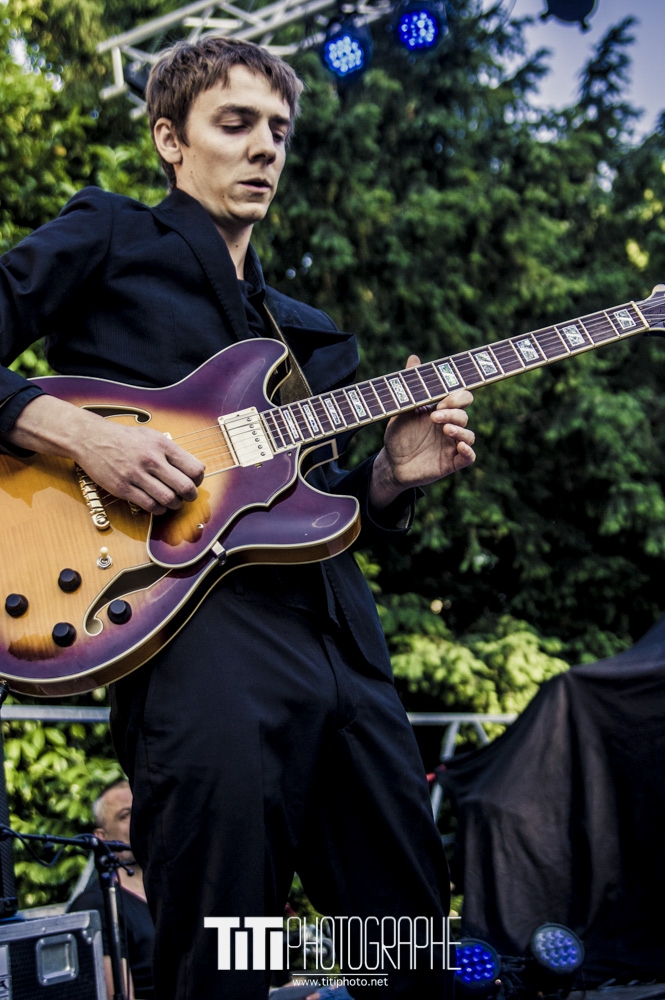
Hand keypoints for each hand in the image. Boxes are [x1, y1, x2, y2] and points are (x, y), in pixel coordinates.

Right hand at [9, 394, 204, 514]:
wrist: (91, 439)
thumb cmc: (124, 439)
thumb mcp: (151, 436)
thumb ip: (171, 452)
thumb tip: (193, 470)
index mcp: (162, 445)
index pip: (194, 468)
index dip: (198, 480)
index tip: (193, 482)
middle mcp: (151, 459)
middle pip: (185, 487)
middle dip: (190, 496)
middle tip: (186, 497)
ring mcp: (136, 474)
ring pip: (168, 499)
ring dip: (174, 505)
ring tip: (171, 501)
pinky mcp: (123, 487)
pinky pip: (150, 505)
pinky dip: (158, 509)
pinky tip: (157, 505)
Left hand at [369, 354, 474, 508]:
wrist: (391, 464)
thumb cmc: (398, 436)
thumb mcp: (402, 410)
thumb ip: (411, 387)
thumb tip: (414, 357)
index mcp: (441, 411)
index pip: (461, 398)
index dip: (457, 397)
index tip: (443, 400)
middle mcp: (450, 426)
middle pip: (464, 415)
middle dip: (453, 413)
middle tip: (435, 415)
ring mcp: (452, 445)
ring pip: (469, 435)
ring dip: (460, 430)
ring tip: (444, 429)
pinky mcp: (452, 463)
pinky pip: (469, 457)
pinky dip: (469, 451)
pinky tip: (460, 446)